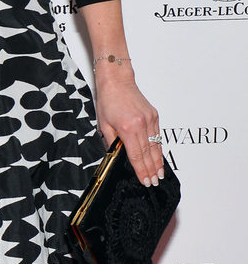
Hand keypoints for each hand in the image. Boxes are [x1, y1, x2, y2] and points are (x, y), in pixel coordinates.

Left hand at [94, 71, 163, 186]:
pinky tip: (159, 157)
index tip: (145, 181)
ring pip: (156, 145)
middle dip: (152, 170)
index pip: (136, 155)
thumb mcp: (104, 125)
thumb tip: (118, 157)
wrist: (117, 81)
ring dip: (158, 161)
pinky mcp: (154, 116)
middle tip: (155, 182)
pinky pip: (157, 136)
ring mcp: (150, 120)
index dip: (141, 170)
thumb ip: (113, 143)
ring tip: (160, 174)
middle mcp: (141, 125)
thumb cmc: (108, 101)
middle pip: (149, 153)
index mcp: (127, 128)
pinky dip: (159, 148)